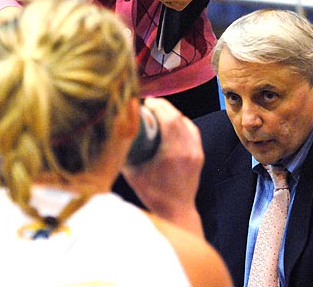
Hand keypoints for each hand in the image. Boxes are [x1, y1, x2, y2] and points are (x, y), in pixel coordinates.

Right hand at [122, 98, 204, 234]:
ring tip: (159, 112)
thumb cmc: (153, 195)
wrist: (176, 211)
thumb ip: (124, 153)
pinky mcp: (199, 155)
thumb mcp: (134, 174)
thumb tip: (112, 134)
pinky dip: (182, 124)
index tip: (147, 102)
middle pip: (179, 118)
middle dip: (164, 107)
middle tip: (150, 104)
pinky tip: (172, 123)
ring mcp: (196, 152)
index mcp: (173, 153)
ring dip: (173, 114)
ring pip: (187, 124)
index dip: (159, 106)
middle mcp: (188, 150)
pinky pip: (192, 132)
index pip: (170, 119)